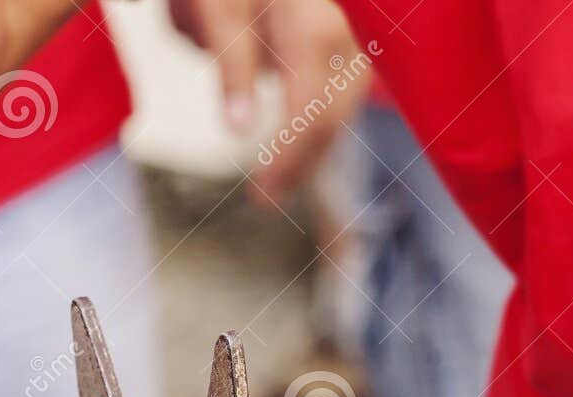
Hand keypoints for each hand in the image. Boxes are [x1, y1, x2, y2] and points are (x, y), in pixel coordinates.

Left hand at [167, 0, 366, 200]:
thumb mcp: (220, 10)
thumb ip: (232, 65)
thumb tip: (239, 128)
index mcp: (314, 26)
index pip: (310, 109)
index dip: (288, 156)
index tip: (262, 191)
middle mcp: (345, 35)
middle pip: (330, 117)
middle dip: (298, 164)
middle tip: (263, 201)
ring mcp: (353, 43)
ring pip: (339, 113)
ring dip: (307, 154)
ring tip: (273, 189)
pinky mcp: (347, 49)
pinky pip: (338, 100)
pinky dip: (315, 131)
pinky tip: (291, 157)